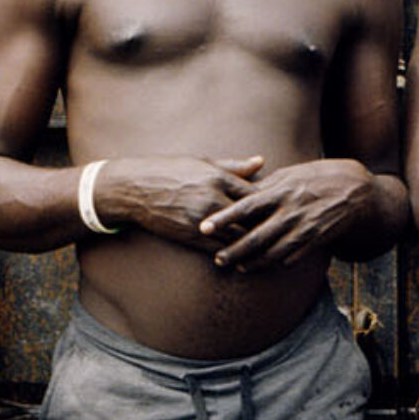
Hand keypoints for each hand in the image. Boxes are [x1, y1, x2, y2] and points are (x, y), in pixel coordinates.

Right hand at [89, 155, 265, 250]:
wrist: (134, 189)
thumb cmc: (169, 171)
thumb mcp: (201, 162)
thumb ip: (234, 166)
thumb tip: (261, 162)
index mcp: (217, 176)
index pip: (254, 192)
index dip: (270, 201)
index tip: (281, 206)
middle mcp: (212, 198)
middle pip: (251, 217)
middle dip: (267, 224)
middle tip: (284, 230)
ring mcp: (202, 219)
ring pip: (238, 236)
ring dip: (254, 243)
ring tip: (271, 248)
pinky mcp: (191, 236)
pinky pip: (220, 249)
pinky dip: (234, 253)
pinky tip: (246, 257)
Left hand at [201, 159, 381, 270]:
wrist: (355, 189)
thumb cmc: (316, 177)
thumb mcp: (290, 174)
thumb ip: (265, 185)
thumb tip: (239, 190)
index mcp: (280, 191)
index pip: (245, 206)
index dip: (224, 218)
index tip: (203, 226)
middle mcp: (290, 211)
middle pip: (256, 236)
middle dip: (234, 250)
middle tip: (217, 259)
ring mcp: (304, 228)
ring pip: (273, 252)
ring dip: (254, 262)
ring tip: (238, 267)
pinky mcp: (315, 240)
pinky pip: (293, 256)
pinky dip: (278, 262)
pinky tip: (265, 266)